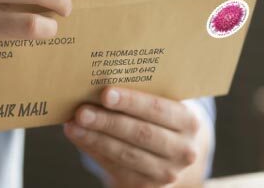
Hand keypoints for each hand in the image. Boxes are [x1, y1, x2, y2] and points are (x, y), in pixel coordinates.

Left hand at [64, 87, 204, 187]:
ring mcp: (167, 172)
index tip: (105, 93)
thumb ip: (139, 95)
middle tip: (82, 111)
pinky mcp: (148, 187)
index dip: (131, 102)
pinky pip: (117, 167)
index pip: (158, 109)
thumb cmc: (158, 118)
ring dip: (96, 138)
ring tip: (74, 124)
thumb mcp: (160, 105)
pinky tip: (79, 137)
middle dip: (108, 122)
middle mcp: (183, 149)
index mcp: (189, 121)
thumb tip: (97, 85)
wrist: (171, 154)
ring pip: (127, 154)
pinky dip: (94, 150)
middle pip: (141, 134)